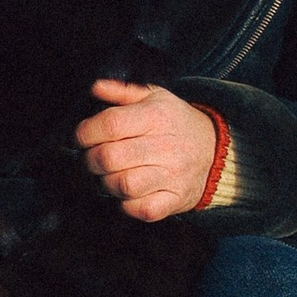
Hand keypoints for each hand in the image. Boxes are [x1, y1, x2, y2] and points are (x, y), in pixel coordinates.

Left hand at [76, 76, 220, 221]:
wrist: (215, 149)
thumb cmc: (175, 122)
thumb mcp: (154, 97)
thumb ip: (122, 91)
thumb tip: (96, 87)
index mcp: (157, 116)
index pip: (110, 125)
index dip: (86, 133)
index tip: (81, 137)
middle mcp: (166, 146)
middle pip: (110, 158)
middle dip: (90, 159)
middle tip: (93, 157)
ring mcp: (172, 175)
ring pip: (123, 185)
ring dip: (107, 183)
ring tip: (111, 175)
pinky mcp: (175, 199)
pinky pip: (141, 209)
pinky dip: (127, 204)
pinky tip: (128, 192)